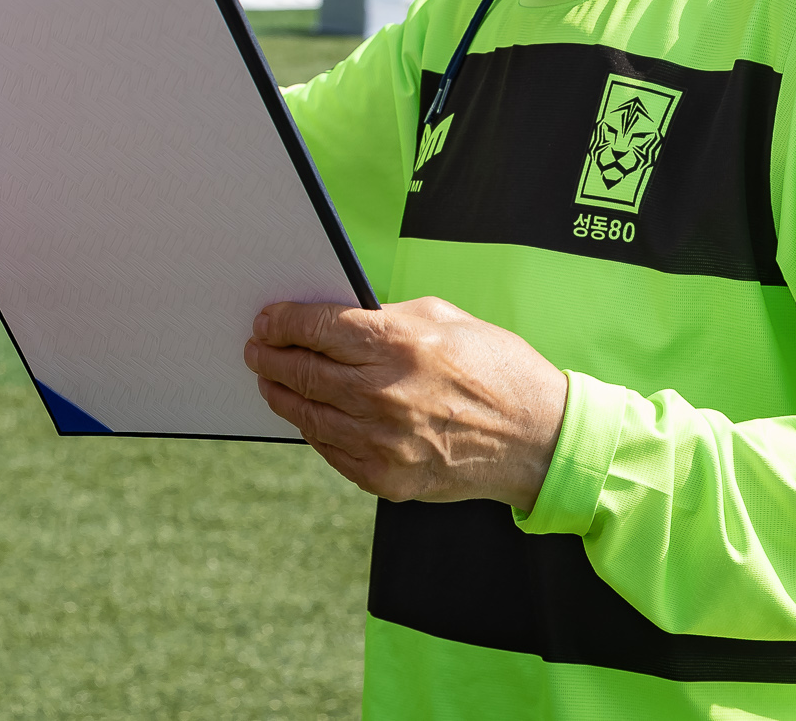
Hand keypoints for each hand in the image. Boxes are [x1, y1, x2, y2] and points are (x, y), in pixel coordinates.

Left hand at [244, 297, 568, 512]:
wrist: (537, 439)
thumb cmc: (495, 369)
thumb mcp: (444, 319)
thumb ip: (386, 317)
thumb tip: (335, 318)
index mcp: (399, 343)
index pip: (318, 327)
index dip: (283, 322)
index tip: (267, 320)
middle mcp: (384, 393)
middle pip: (304, 370)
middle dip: (271, 357)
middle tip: (257, 350)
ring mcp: (383, 441)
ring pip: (308, 414)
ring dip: (281, 394)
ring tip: (271, 381)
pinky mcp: (386, 478)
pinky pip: (331, 450)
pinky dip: (312, 430)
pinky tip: (306, 415)